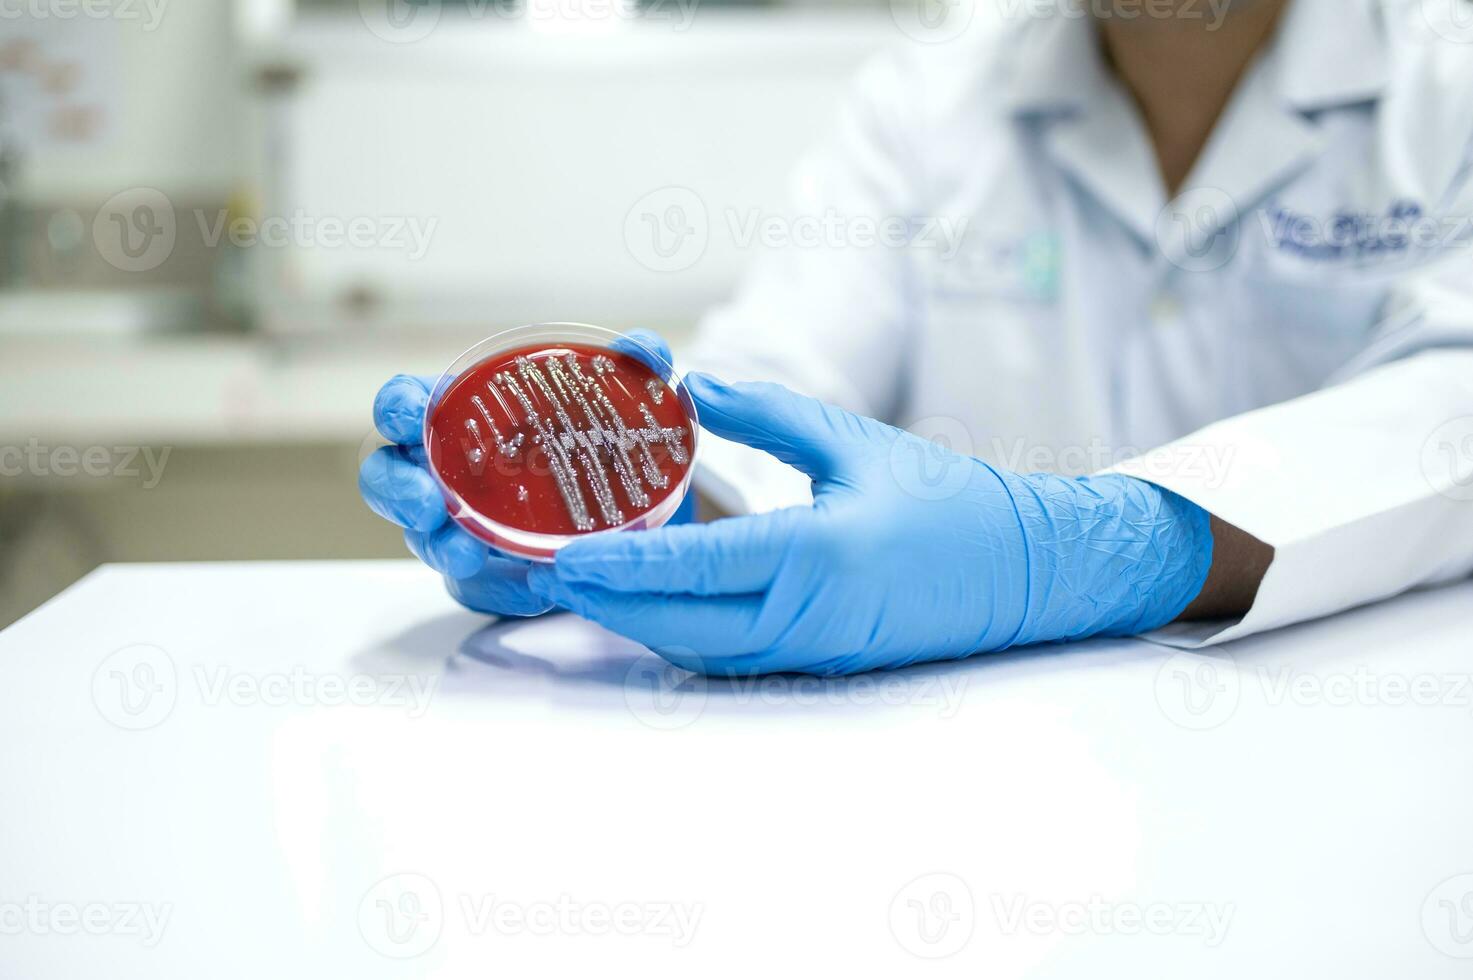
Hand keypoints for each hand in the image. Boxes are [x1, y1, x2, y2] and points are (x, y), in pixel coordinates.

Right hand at [358, 328, 682, 616]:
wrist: (635, 506)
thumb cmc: (601, 440)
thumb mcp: (624, 398)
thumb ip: (635, 363)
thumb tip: (643, 348)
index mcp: (463, 415)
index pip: (406, 403)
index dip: (397, 406)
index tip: (409, 414)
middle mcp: (447, 471)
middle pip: (386, 477)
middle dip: (396, 489)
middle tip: (427, 502)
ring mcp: (458, 525)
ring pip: (423, 539)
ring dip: (441, 546)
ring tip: (470, 554)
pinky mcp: (485, 576)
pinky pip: (476, 589)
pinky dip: (500, 589)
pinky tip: (532, 587)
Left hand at [527, 375, 1214, 674]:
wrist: (1025, 574)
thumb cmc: (950, 502)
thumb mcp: (857, 443)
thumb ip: (769, 415)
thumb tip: (694, 388)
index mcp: (818, 556)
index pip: (696, 567)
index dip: (622, 564)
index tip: (562, 554)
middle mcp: (807, 616)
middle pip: (679, 623)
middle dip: (606, 603)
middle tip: (543, 572)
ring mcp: (811, 650)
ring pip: (698, 648)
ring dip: (635, 621)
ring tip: (581, 585)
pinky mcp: (818, 663)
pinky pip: (729, 657)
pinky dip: (678, 634)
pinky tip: (647, 605)